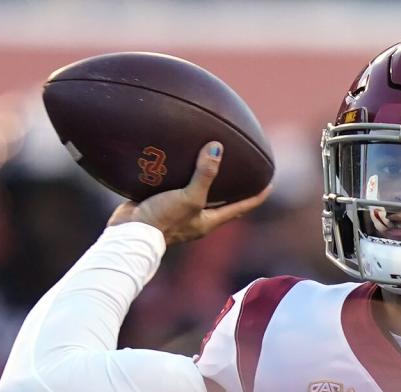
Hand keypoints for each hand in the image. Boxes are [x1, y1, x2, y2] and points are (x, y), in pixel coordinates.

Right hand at [107, 141, 272, 244]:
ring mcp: (178, 212)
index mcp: (209, 221)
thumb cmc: (164, 220)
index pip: (240, 208)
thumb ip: (204, 175)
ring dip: (205, 180)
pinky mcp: (160, 204)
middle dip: (233, 189)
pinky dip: (179, 175)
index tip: (270, 184)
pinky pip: (174, 187)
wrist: (129, 234)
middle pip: (222, 202)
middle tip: (245, 172)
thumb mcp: (189, 198)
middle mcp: (196, 218)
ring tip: (211, 161)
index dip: (256, 197)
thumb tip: (217, 148)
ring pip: (197, 193)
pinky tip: (176, 161)